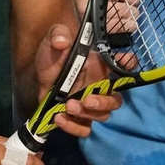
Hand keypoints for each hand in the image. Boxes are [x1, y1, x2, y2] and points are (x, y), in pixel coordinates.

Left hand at [33, 23, 122, 138]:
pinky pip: (84, 129)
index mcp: (99, 66)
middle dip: (104, 103)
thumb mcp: (52, 41)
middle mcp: (99, 87)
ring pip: (102, 116)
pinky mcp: (77, 117)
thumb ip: (57, 35)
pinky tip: (59, 117)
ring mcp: (89, 104)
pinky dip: (73, 127)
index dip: (128, 64)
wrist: (36, 76)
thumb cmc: (51, 57)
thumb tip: (61, 40)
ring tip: (68, 106)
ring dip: (87, 114)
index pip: (122, 66)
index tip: (126, 61)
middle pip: (116, 101)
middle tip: (86, 100)